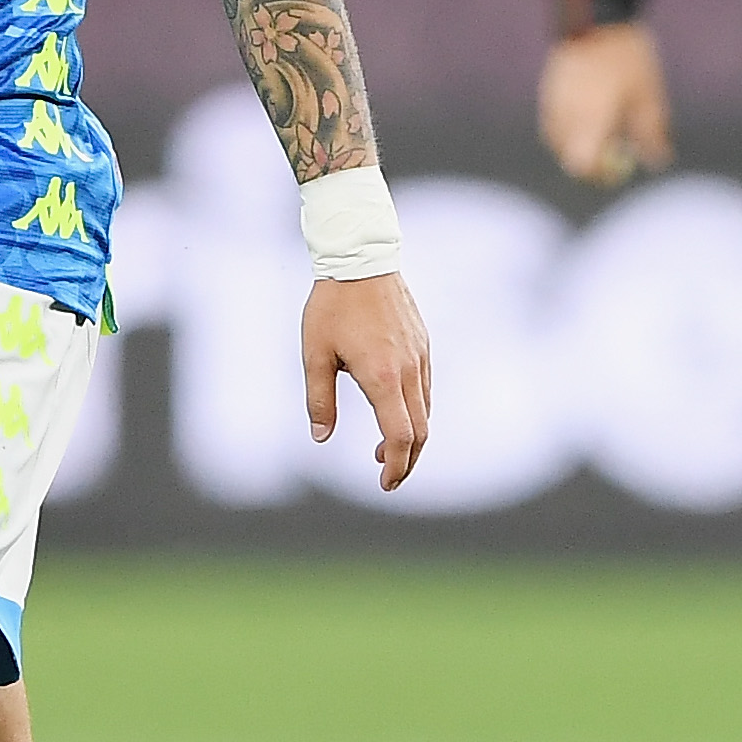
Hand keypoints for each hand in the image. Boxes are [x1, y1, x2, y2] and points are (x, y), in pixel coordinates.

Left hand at [303, 273, 431, 491]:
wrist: (360, 259)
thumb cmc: (332, 306)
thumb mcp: (315, 354)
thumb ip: (319, 399)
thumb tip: (321, 437)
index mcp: (382, 377)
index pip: (401, 436)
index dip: (397, 466)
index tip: (385, 483)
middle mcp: (408, 370)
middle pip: (421, 431)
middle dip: (408, 461)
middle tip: (389, 477)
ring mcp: (420, 356)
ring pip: (426, 410)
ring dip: (411, 437)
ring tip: (384, 447)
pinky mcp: (423, 344)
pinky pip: (425, 388)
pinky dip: (415, 411)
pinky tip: (394, 410)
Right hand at [538, 23, 672, 188]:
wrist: (599, 13)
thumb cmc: (628, 57)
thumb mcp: (648, 96)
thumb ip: (650, 133)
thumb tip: (658, 161)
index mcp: (590, 118)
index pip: (581, 163)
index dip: (597, 173)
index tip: (615, 171)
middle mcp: (565, 113)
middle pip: (566, 155)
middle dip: (587, 159)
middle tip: (611, 151)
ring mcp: (552, 100)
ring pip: (555, 138)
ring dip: (574, 142)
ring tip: (601, 126)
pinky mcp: (547, 87)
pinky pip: (551, 119)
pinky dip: (565, 125)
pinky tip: (587, 111)